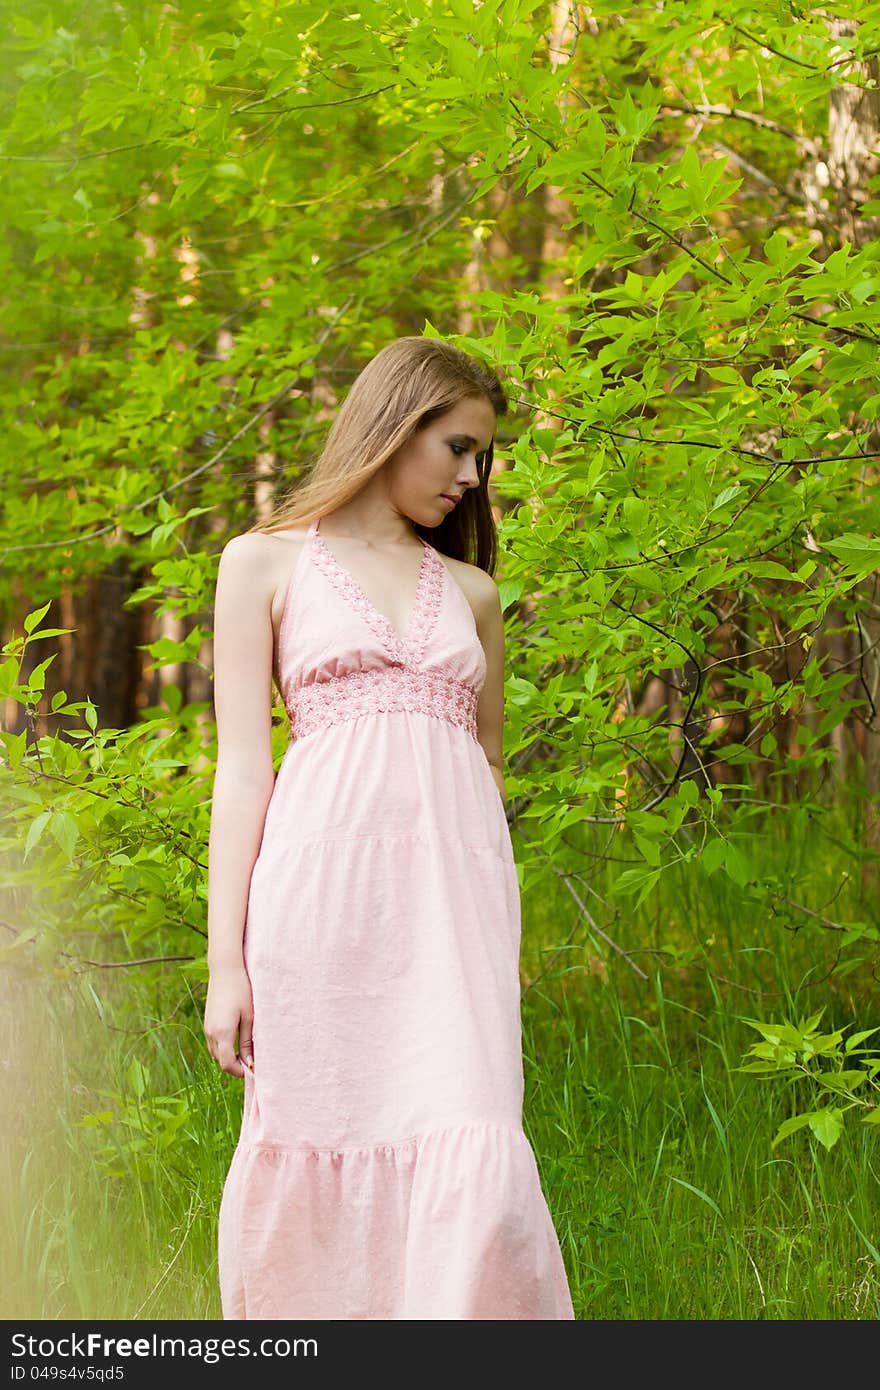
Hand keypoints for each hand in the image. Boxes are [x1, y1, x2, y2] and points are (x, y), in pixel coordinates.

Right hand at [204, 963, 254, 1077]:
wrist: (225, 970)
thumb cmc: (241, 991)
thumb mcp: (249, 1017)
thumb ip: (248, 1041)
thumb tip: (250, 1062)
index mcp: (222, 1033)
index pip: (227, 1064)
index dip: (239, 1072)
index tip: (252, 1070)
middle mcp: (211, 1033)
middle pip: (220, 1061)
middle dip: (234, 1066)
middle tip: (251, 1063)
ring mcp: (207, 1028)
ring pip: (215, 1053)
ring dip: (228, 1057)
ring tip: (245, 1053)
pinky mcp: (207, 1022)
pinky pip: (213, 1043)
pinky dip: (223, 1048)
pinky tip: (236, 1041)